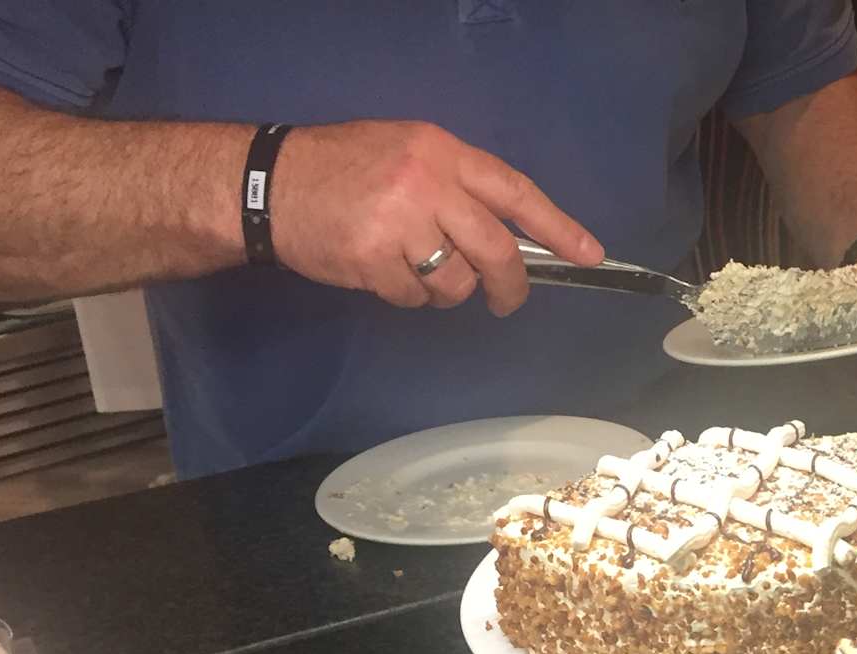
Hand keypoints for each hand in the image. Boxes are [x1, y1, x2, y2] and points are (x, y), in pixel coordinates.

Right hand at [271, 120, 601, 314]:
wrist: (268, 182)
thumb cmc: (342, 168)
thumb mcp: (405, 153)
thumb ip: (455, 187)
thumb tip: (507, 236)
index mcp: (441, 151)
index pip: (514, 191)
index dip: (557, 226)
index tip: (588, 254)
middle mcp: (426, 182)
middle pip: (496, 249)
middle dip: (510, 285)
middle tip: (507, 300)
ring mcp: (400, 221)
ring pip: (457, 280)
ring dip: (448, 290)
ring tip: (417, 271)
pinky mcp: (373, 257)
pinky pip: (415, 296)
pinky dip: (407, 295)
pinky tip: (382, 272)